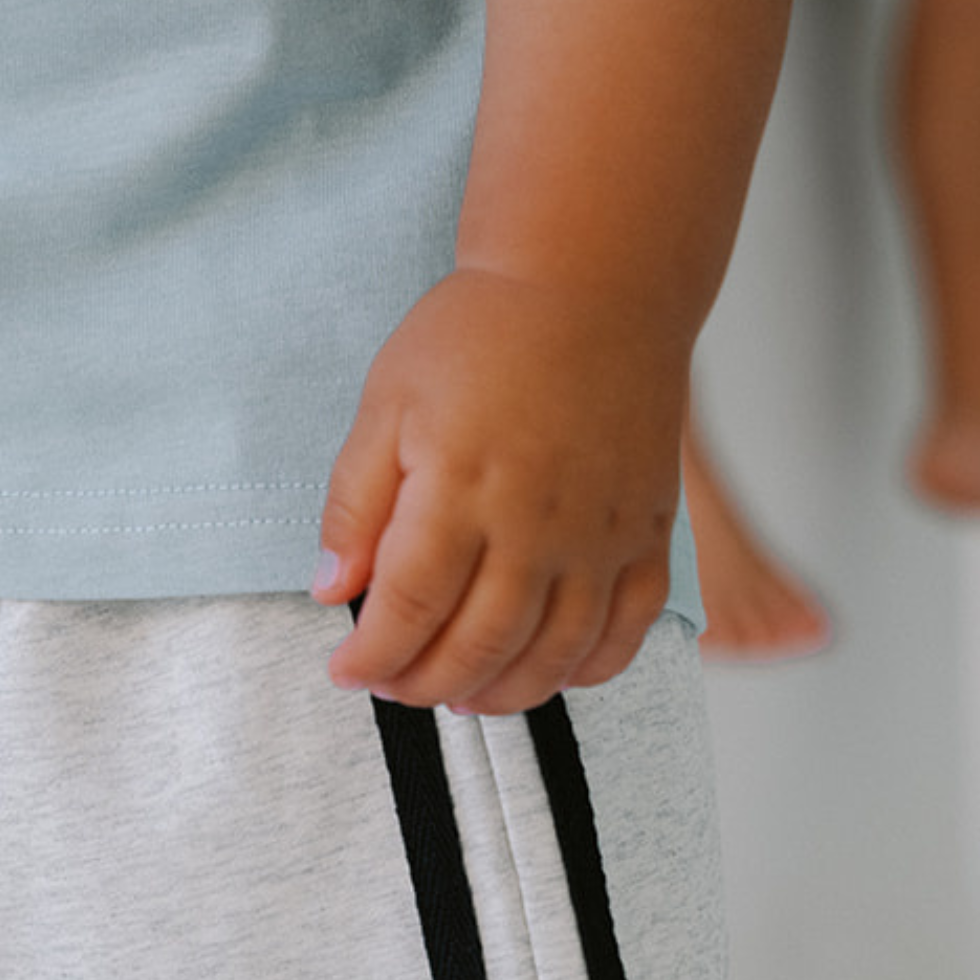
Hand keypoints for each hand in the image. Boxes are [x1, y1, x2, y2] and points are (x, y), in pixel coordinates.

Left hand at [313, 265, 682, 714]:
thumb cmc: (483, 333)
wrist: (594, 283)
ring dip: (500, 695)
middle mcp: (537, 523)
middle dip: (424, 684)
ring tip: (459, 696)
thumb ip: (356, 502)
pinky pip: (626, 630)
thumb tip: (331, 589)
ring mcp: (601, 533)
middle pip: (478, 645)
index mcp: (461, 487)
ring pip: (552, 654)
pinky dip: (586, 670)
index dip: (373, 658)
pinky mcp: (648, 531)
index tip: (347, 674)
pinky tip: (546, 673)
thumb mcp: (388, 401)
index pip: (410, 608)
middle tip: (395, 687)